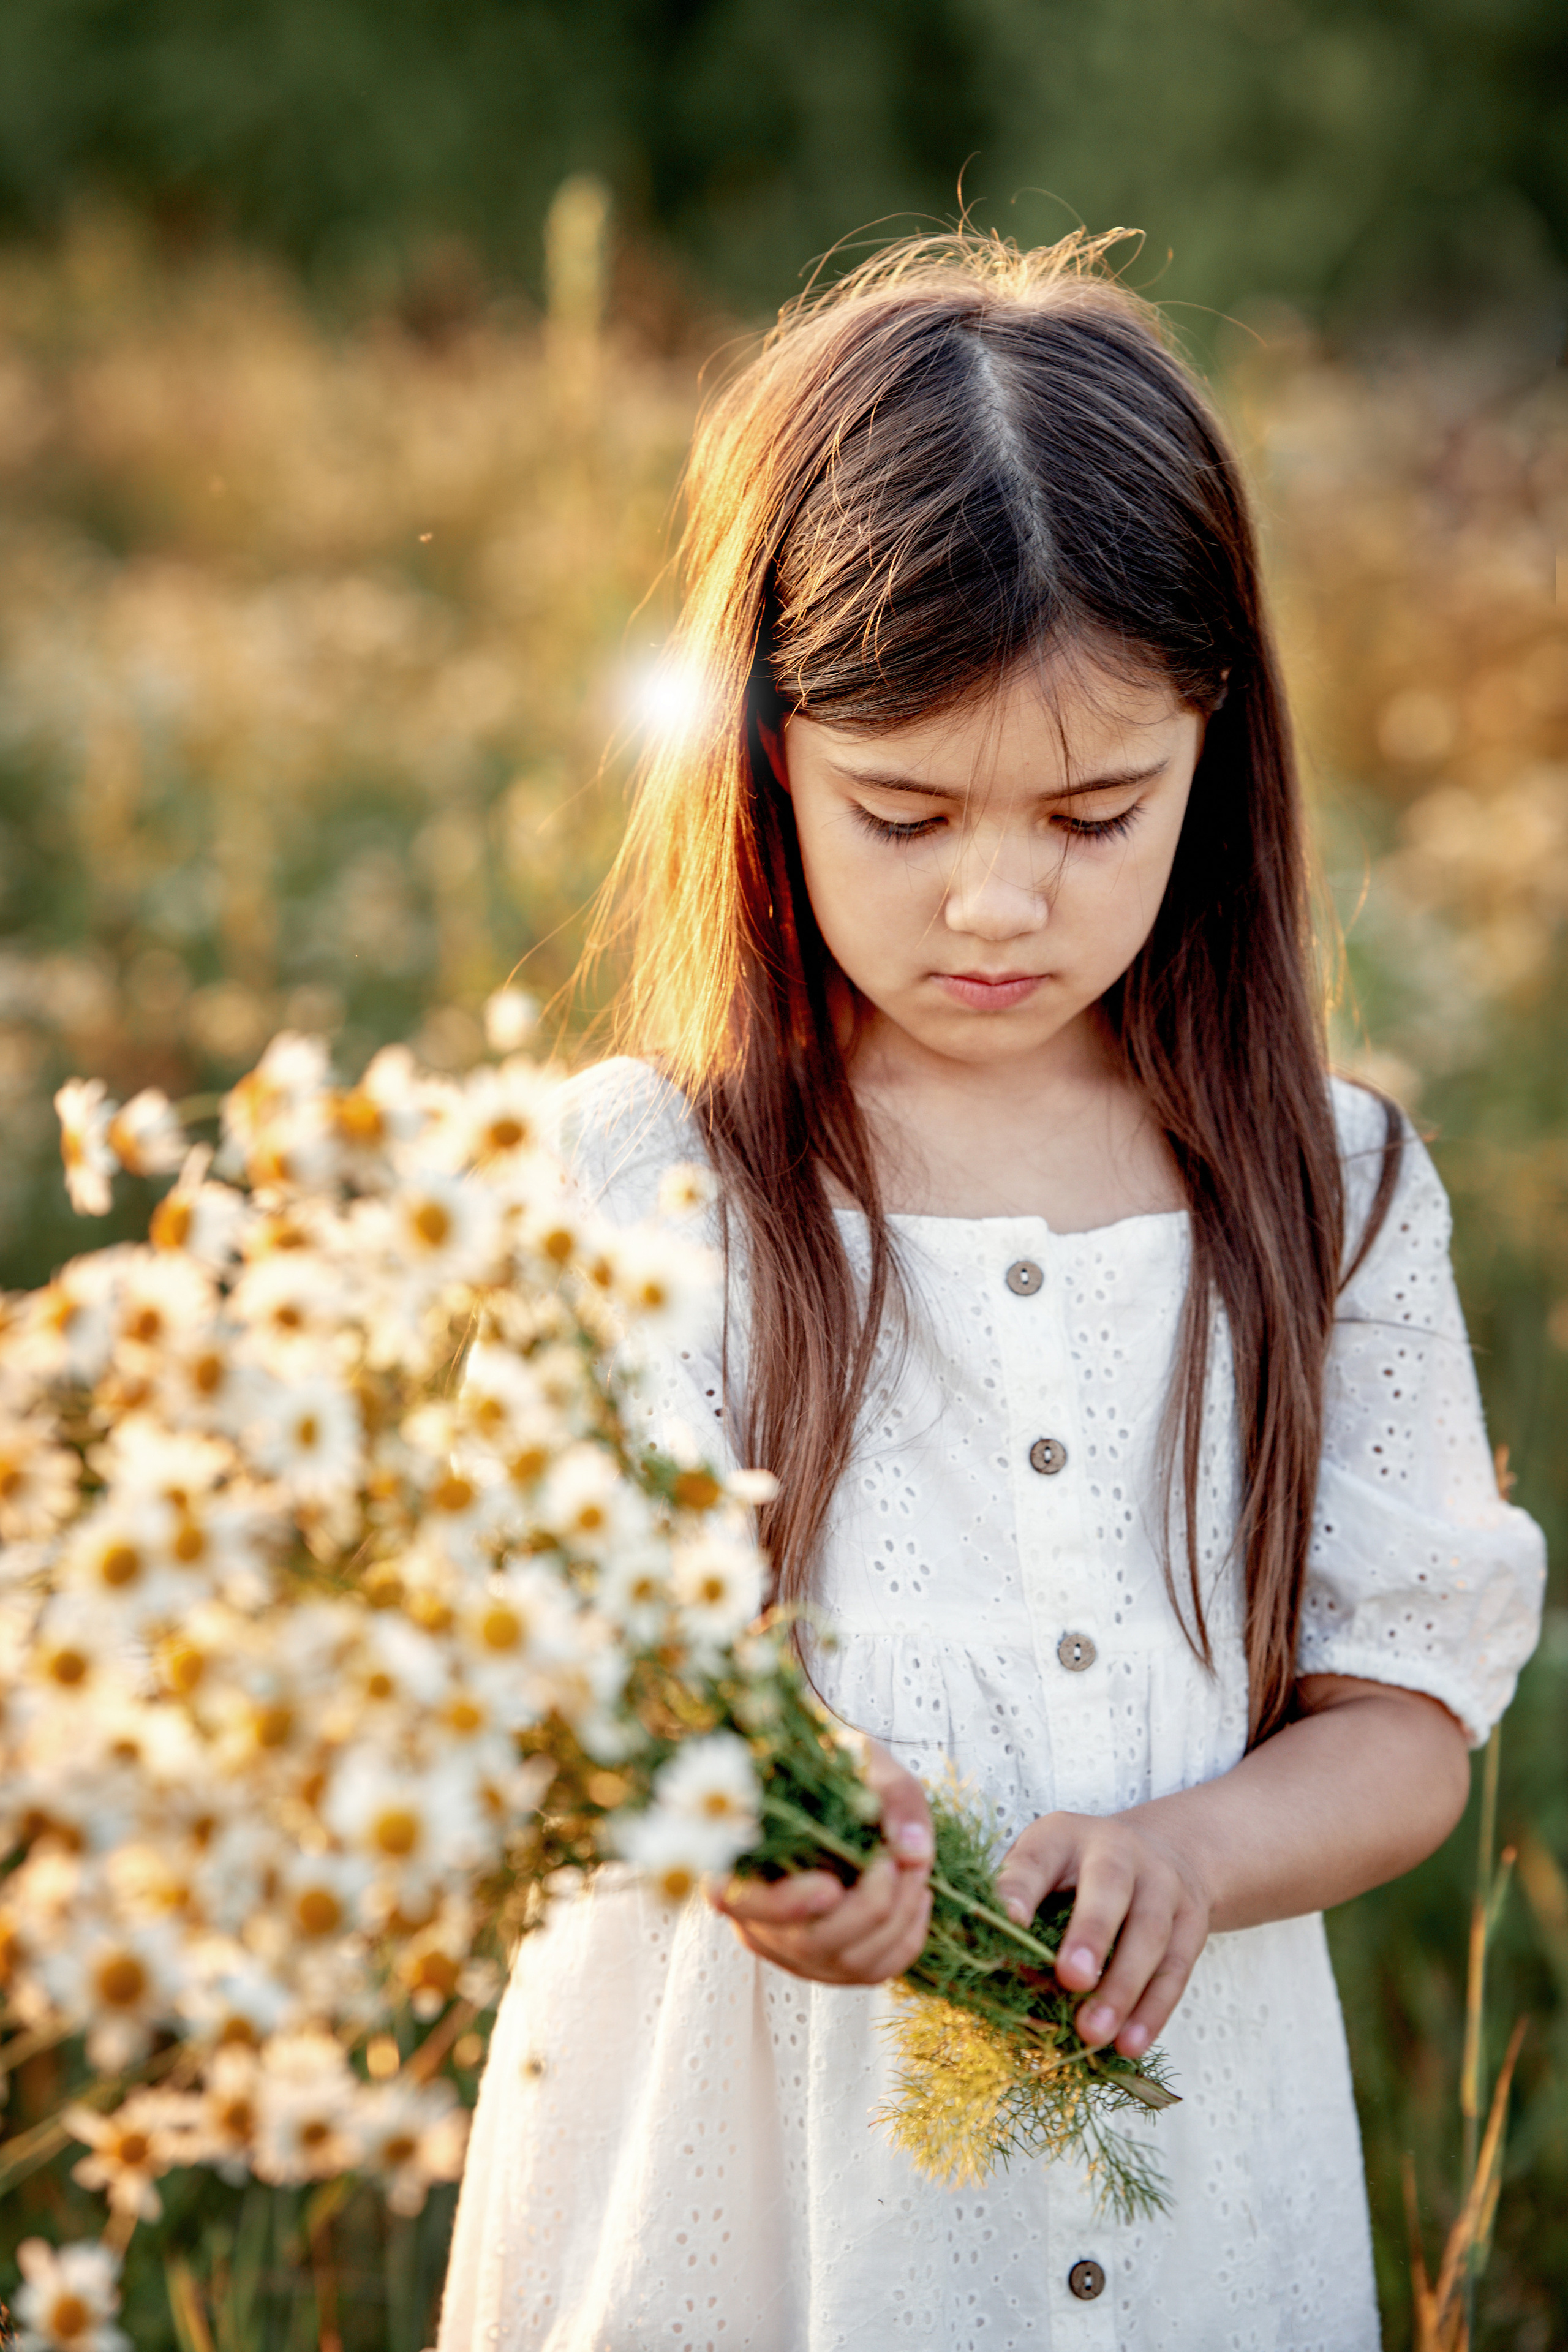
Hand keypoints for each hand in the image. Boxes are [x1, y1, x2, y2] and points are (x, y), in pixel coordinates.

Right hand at [711, 1741, 933, 1985]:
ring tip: (914, 1869)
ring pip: (848, 1962)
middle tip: (897, 1861)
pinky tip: (918, 1896)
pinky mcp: (829, 1962)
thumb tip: (915, 1851)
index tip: (831, 1886)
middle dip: (868, 1908)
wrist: (842, 1786)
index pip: (736, 1900)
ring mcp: (792, 1947)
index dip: (783, 1905)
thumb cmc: (840, 1766)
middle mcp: (756, 1916)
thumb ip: (892, 1796)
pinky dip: (906, 1939)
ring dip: (897, 1920)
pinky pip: (874, 1971)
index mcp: (737, 1858)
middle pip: (809, 1943)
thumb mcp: (865, 1759)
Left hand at [993, 1809, 1212, 2059]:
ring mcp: (1162, 1884)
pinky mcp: (1191, 1922)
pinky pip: (1174, 1970)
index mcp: (1064, 1836)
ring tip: (1094, 2033)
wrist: (1163, 1853)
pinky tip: (1129, 2044)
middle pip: (1109, 1887)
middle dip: (1090, 1933)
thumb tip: (990, 1964)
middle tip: (1071, 1979)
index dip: (1021, 1888)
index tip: (1008, 1921)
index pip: (1037, 1857)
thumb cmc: (1079, 1874)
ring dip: (1122, 1988)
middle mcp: (1118, 1850)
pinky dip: (1152, 2011)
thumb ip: (1018, 1908)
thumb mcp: (1041, 1870)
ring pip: (1148, 1934)